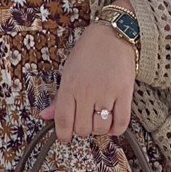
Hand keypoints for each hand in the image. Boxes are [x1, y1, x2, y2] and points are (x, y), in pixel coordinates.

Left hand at [40, 21, 135, 141]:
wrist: (113, 35)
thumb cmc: (88, 52)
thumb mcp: (67, 71)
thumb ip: (58, 98)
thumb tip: (45, 116)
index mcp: (70, 86)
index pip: (63, 120)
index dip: (63, 134)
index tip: (66, 136)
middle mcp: (87, 92)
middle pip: (82, 128)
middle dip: (82, 129)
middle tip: (84, 120)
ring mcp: (107, 93)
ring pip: (100, 128)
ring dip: (98, 129)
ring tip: (99, 119)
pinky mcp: (125, 93)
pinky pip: (121, 123)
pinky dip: (116, 129)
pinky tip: (112, 122)